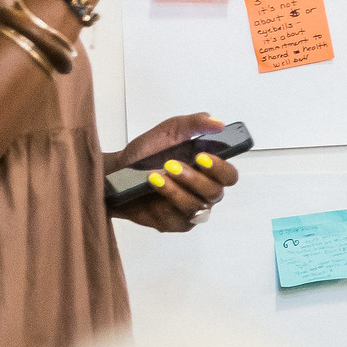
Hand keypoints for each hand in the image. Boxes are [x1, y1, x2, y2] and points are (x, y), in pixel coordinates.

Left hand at [107, 112, 241, 232]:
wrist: (118, 172)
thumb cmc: (146, 153)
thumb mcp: (170, 130)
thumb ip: (196, 123)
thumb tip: (218, 123)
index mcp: (208, 170)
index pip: (229, 175)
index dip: (220, 169)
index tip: (202, 157)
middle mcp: (203, 192)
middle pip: (215, 192)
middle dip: (194, 179)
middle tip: (172, 165)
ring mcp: (190, 209)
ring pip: (196, 206)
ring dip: (176, 189)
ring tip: (156, 175)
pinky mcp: (175, 223)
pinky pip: (177, 218)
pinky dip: (164, 201)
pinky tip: (152, 187)